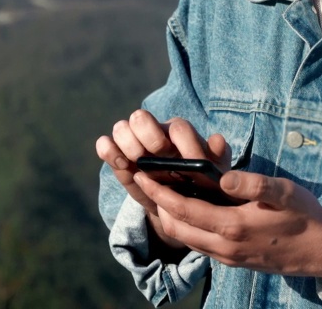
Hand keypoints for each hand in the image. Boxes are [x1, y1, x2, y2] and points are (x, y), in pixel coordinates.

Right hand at [95, 109, 227, 247]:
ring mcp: (132, 142)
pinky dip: (108, 151)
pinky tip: (122, 164)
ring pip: (121, 128)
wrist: (177, 203)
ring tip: (137, 163)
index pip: (178, 127)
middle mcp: (153, 130)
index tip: (188, 163)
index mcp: (179, 132)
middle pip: (141, 117)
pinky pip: (104, 144)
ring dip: (128, 144)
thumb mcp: (212, 173)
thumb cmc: (198, 183)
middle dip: (148, 137)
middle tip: (155, 156)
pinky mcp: (117, 156)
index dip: (182, 144)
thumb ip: (216, 157)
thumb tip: (217, 140)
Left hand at [134, 169, 321, 279]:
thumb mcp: (284, 192)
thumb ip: (253, 184)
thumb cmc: (305, 217)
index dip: (160, 192)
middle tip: (148, 180)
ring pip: (186, 239)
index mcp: (232, 227)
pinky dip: (186, 226)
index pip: (183, 209)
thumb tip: (222, 176)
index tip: (143, 173)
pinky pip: (200, 244)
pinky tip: (190, 208)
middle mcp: (224, 247)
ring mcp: (228, 257)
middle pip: (176, 228)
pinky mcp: (233, 261)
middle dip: (158, 204)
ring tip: (164, 191)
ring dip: (170, 217)